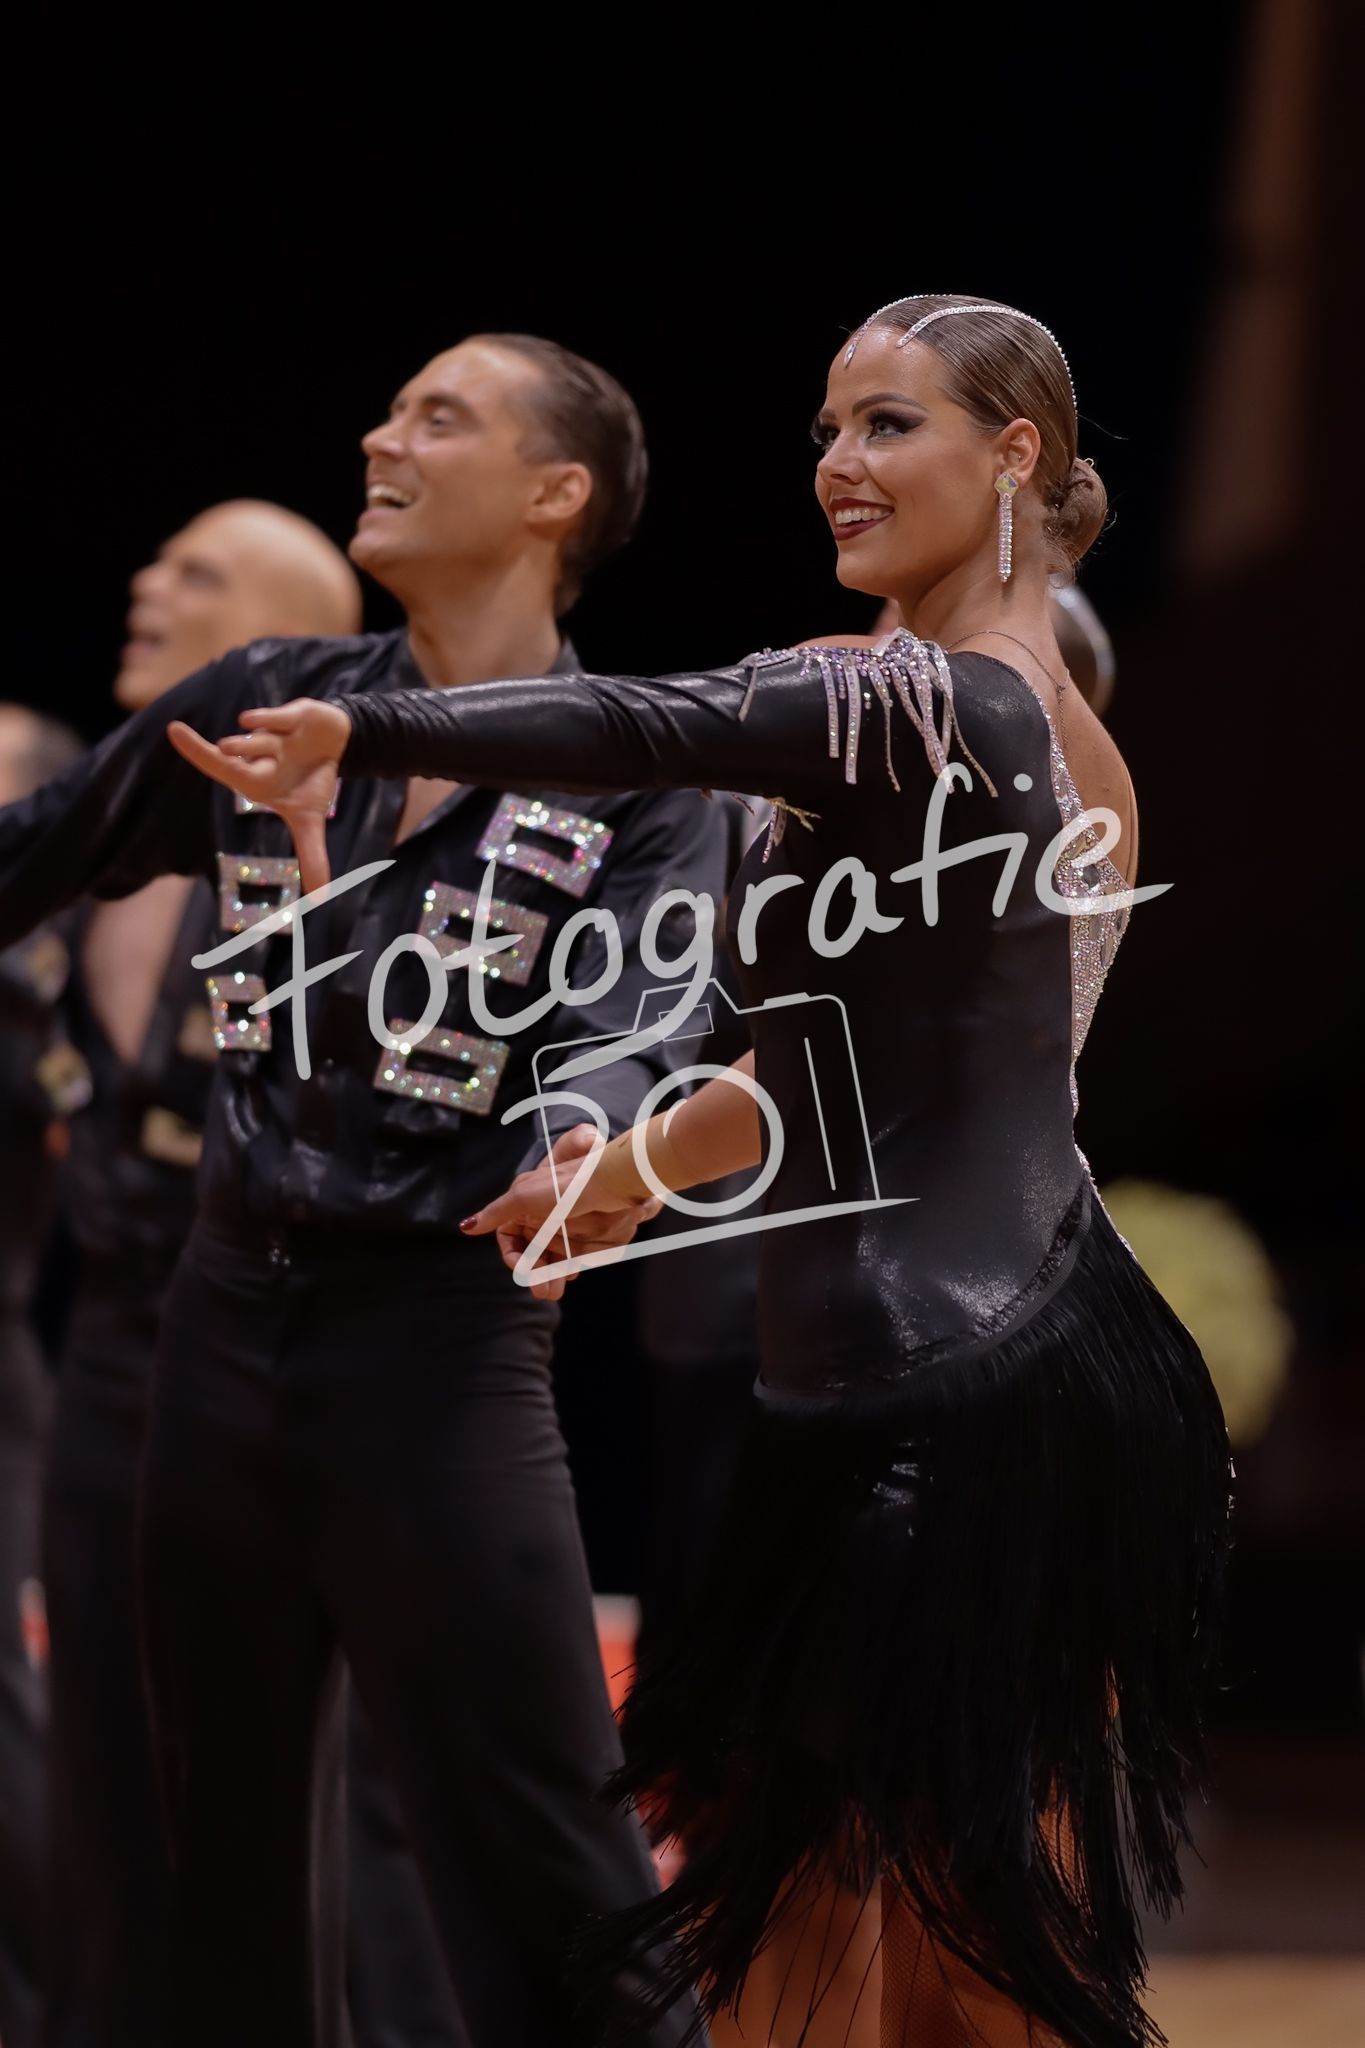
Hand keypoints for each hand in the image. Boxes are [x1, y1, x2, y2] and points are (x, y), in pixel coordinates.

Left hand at [166, 698, 351, 894]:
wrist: (338, 746)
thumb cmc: (311, 782)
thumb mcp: (310, 819)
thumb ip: (311, 854)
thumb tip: (320, 898)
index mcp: (253, 778)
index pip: (217, 766)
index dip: (195, 751)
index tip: (173, 731)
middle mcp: (258, 755)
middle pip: (234, 754)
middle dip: (227, 752)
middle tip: (223, 749)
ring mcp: (273, 734)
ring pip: (258, 738)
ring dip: (259, 742)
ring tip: (275, 742)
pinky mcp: (294, 714)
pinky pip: (275, 716)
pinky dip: (266, 717)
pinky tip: (251, 719)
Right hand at [459, 1124, 661, 1300]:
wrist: (611, 1179)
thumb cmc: (566, 1184)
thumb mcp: (524, 1195)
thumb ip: (496, 1213)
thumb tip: (466, 1227)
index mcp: (524, 1203)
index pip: (509, 1237)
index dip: (513, 1256)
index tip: (521, 1269)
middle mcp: (541, 1214)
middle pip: (530, 1252)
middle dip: (533, 1273)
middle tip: (542, 1291)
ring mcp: (563, 1224)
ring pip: (550, 1258)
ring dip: (549, 1276)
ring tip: (553, 1291)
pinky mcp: (583, 1232)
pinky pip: (571, 1256)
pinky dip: (568, 1268)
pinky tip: (572, 1274)